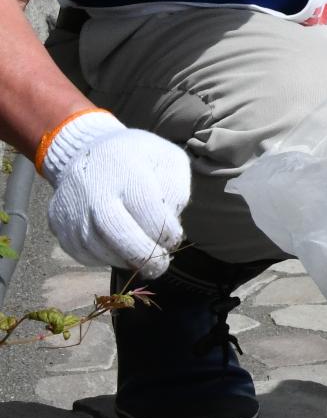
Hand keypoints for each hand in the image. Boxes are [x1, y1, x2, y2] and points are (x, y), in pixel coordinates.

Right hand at [42, 111, 188, 276]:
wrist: (88, 151)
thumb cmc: (138, 158)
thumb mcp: (167, 159)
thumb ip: (176, 187)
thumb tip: (170, 220)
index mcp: (126, 170)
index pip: (147, 209)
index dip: (165, 231)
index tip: (175, 238)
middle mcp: (94, 190)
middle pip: (115, 232)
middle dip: (143, 255)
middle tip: (160, 266)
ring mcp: (72, 209)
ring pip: (97, 248)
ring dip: (124, 259)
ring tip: (142, 259)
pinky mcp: (59, 224)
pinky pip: (81, 253)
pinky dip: (103, 259)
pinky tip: (119, 252)